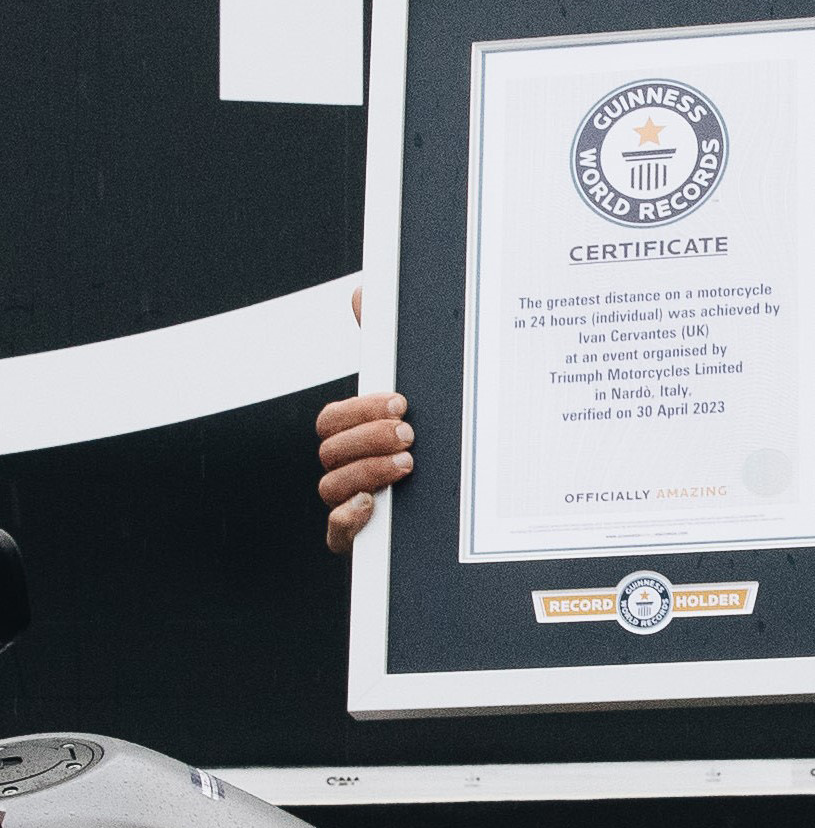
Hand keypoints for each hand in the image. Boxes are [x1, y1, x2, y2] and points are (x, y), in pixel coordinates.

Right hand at [315, 286, 412, 552]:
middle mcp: (349, 465)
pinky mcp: (361, 536)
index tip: (401, 402)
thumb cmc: (438, 431)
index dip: (361, 409)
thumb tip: (362, 291)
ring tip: (408, 465)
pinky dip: (348, 520)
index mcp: (359, 432)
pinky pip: (335, 534)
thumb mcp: (423, 387)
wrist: (472, 497)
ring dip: (366, 472)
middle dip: (367, 438)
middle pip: (329, 450)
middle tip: (410, 434)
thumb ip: (393, 343)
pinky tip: (374, 506)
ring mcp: (352, 500)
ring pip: (331, 486)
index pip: (333, 418)